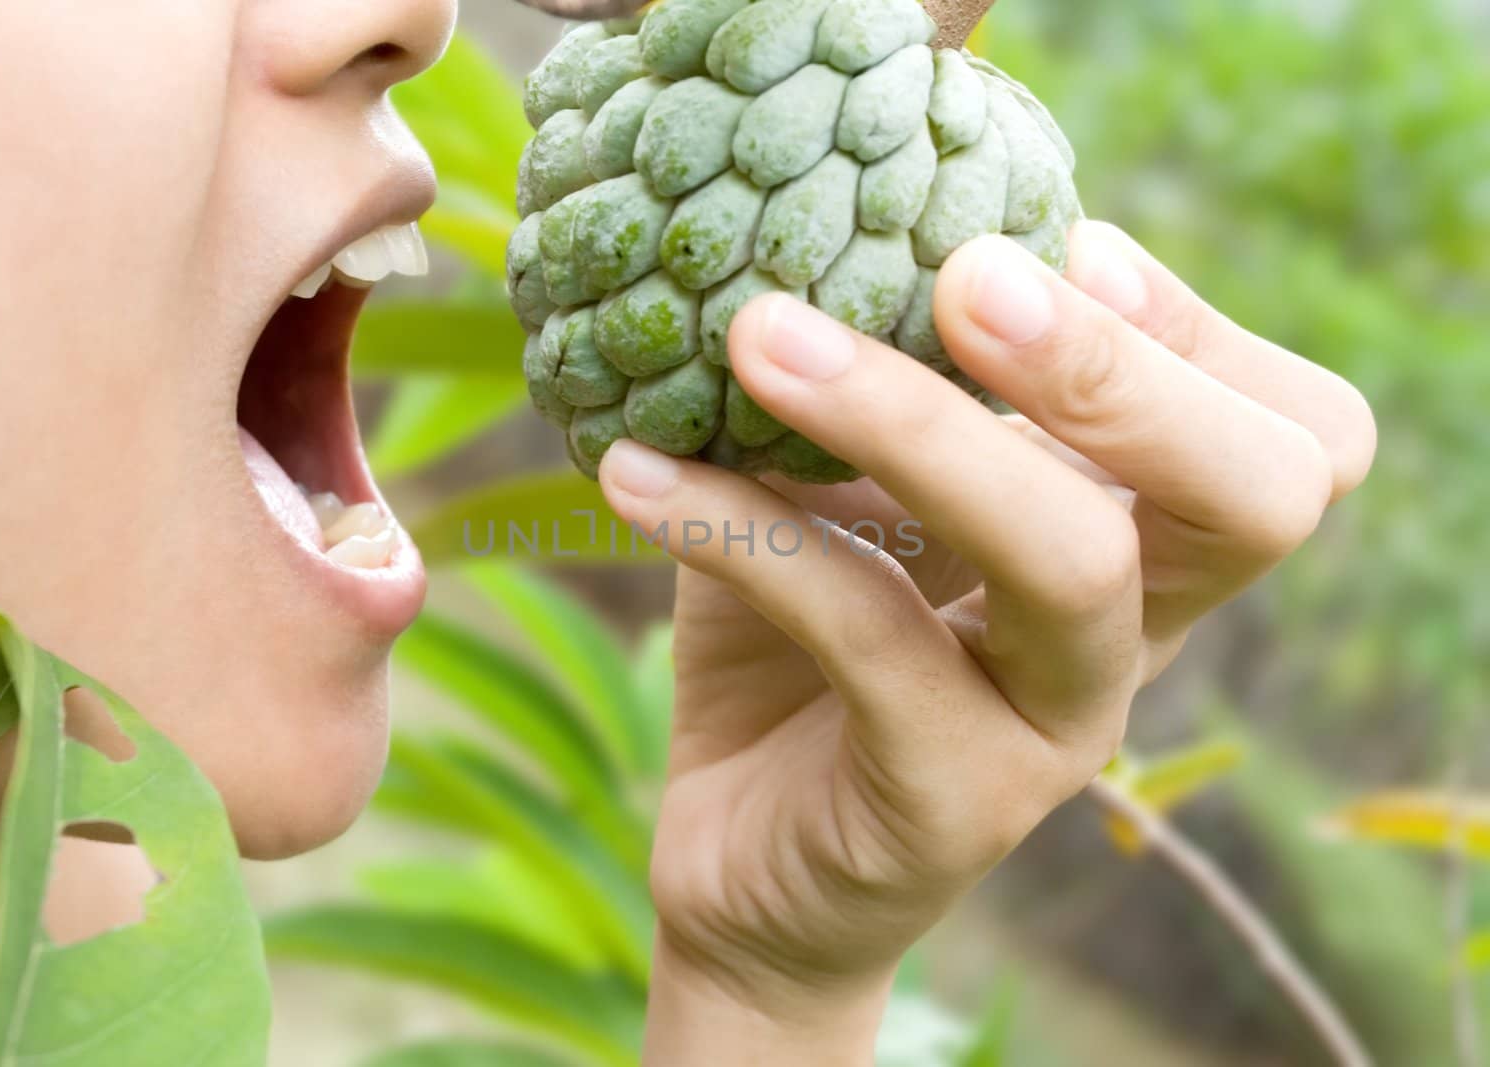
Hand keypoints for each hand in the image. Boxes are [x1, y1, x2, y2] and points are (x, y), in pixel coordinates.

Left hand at [597, 222, 1376, 1064]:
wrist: (744, 858)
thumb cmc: (799, 650)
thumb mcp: (842, 496)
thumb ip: (872, 388)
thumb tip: (813, 226)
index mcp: (1130, 543)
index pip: (1289, 435)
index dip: (1191, 329)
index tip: (1043, 240)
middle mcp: (1127, 636)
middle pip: (1255, 496)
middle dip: (1121, 367)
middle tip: (967, 280)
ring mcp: (1054, 729)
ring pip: (1069, 565)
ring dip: (917, 426)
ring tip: (762, 336)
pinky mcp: (951, 803)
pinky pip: (872, 640)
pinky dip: (748, 535)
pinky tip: (635, 473)